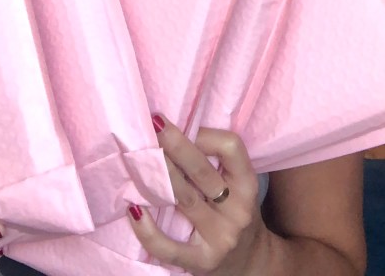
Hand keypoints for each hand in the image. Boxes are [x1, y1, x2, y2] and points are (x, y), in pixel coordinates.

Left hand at [128, 115, 270, 275]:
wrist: (251, 263)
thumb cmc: (234, 212)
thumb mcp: (237, 186)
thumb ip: (215, 163)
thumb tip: (172, 129)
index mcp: (247, 184)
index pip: (231, 148)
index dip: (205, 133)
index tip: (185, 125)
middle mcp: (237, 210)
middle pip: (201, 171)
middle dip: (175, 144)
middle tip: (153, 123)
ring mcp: (221, 237)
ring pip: (184, 200)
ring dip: (158, 176)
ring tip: (137, 156)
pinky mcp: (202, 262)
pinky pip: (170, 247)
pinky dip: (148, 230)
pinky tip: (133, 209)